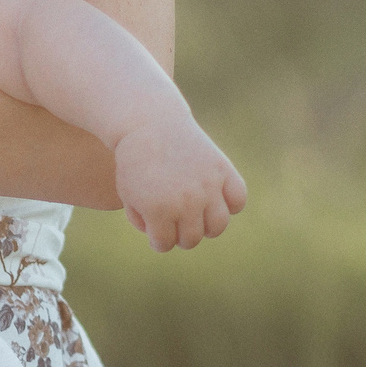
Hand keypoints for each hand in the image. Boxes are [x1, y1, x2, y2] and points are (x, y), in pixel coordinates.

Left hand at [114, 116, 246, 251]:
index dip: (157, 239)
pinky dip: (230, 204)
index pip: (164, 244)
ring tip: (196, 217)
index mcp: (158, 209)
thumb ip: (143, 222)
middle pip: (191, 238)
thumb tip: (166, 240)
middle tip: (175, 224)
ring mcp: (207, 185)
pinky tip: (215, 198)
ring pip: (218, 226)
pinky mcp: (222, 169)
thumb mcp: (127, 193)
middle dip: (180, 235)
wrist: (148, 122)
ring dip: (206, 226)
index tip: (155, 230)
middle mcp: (186, 201)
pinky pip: (238, 200)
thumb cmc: (135, 159)